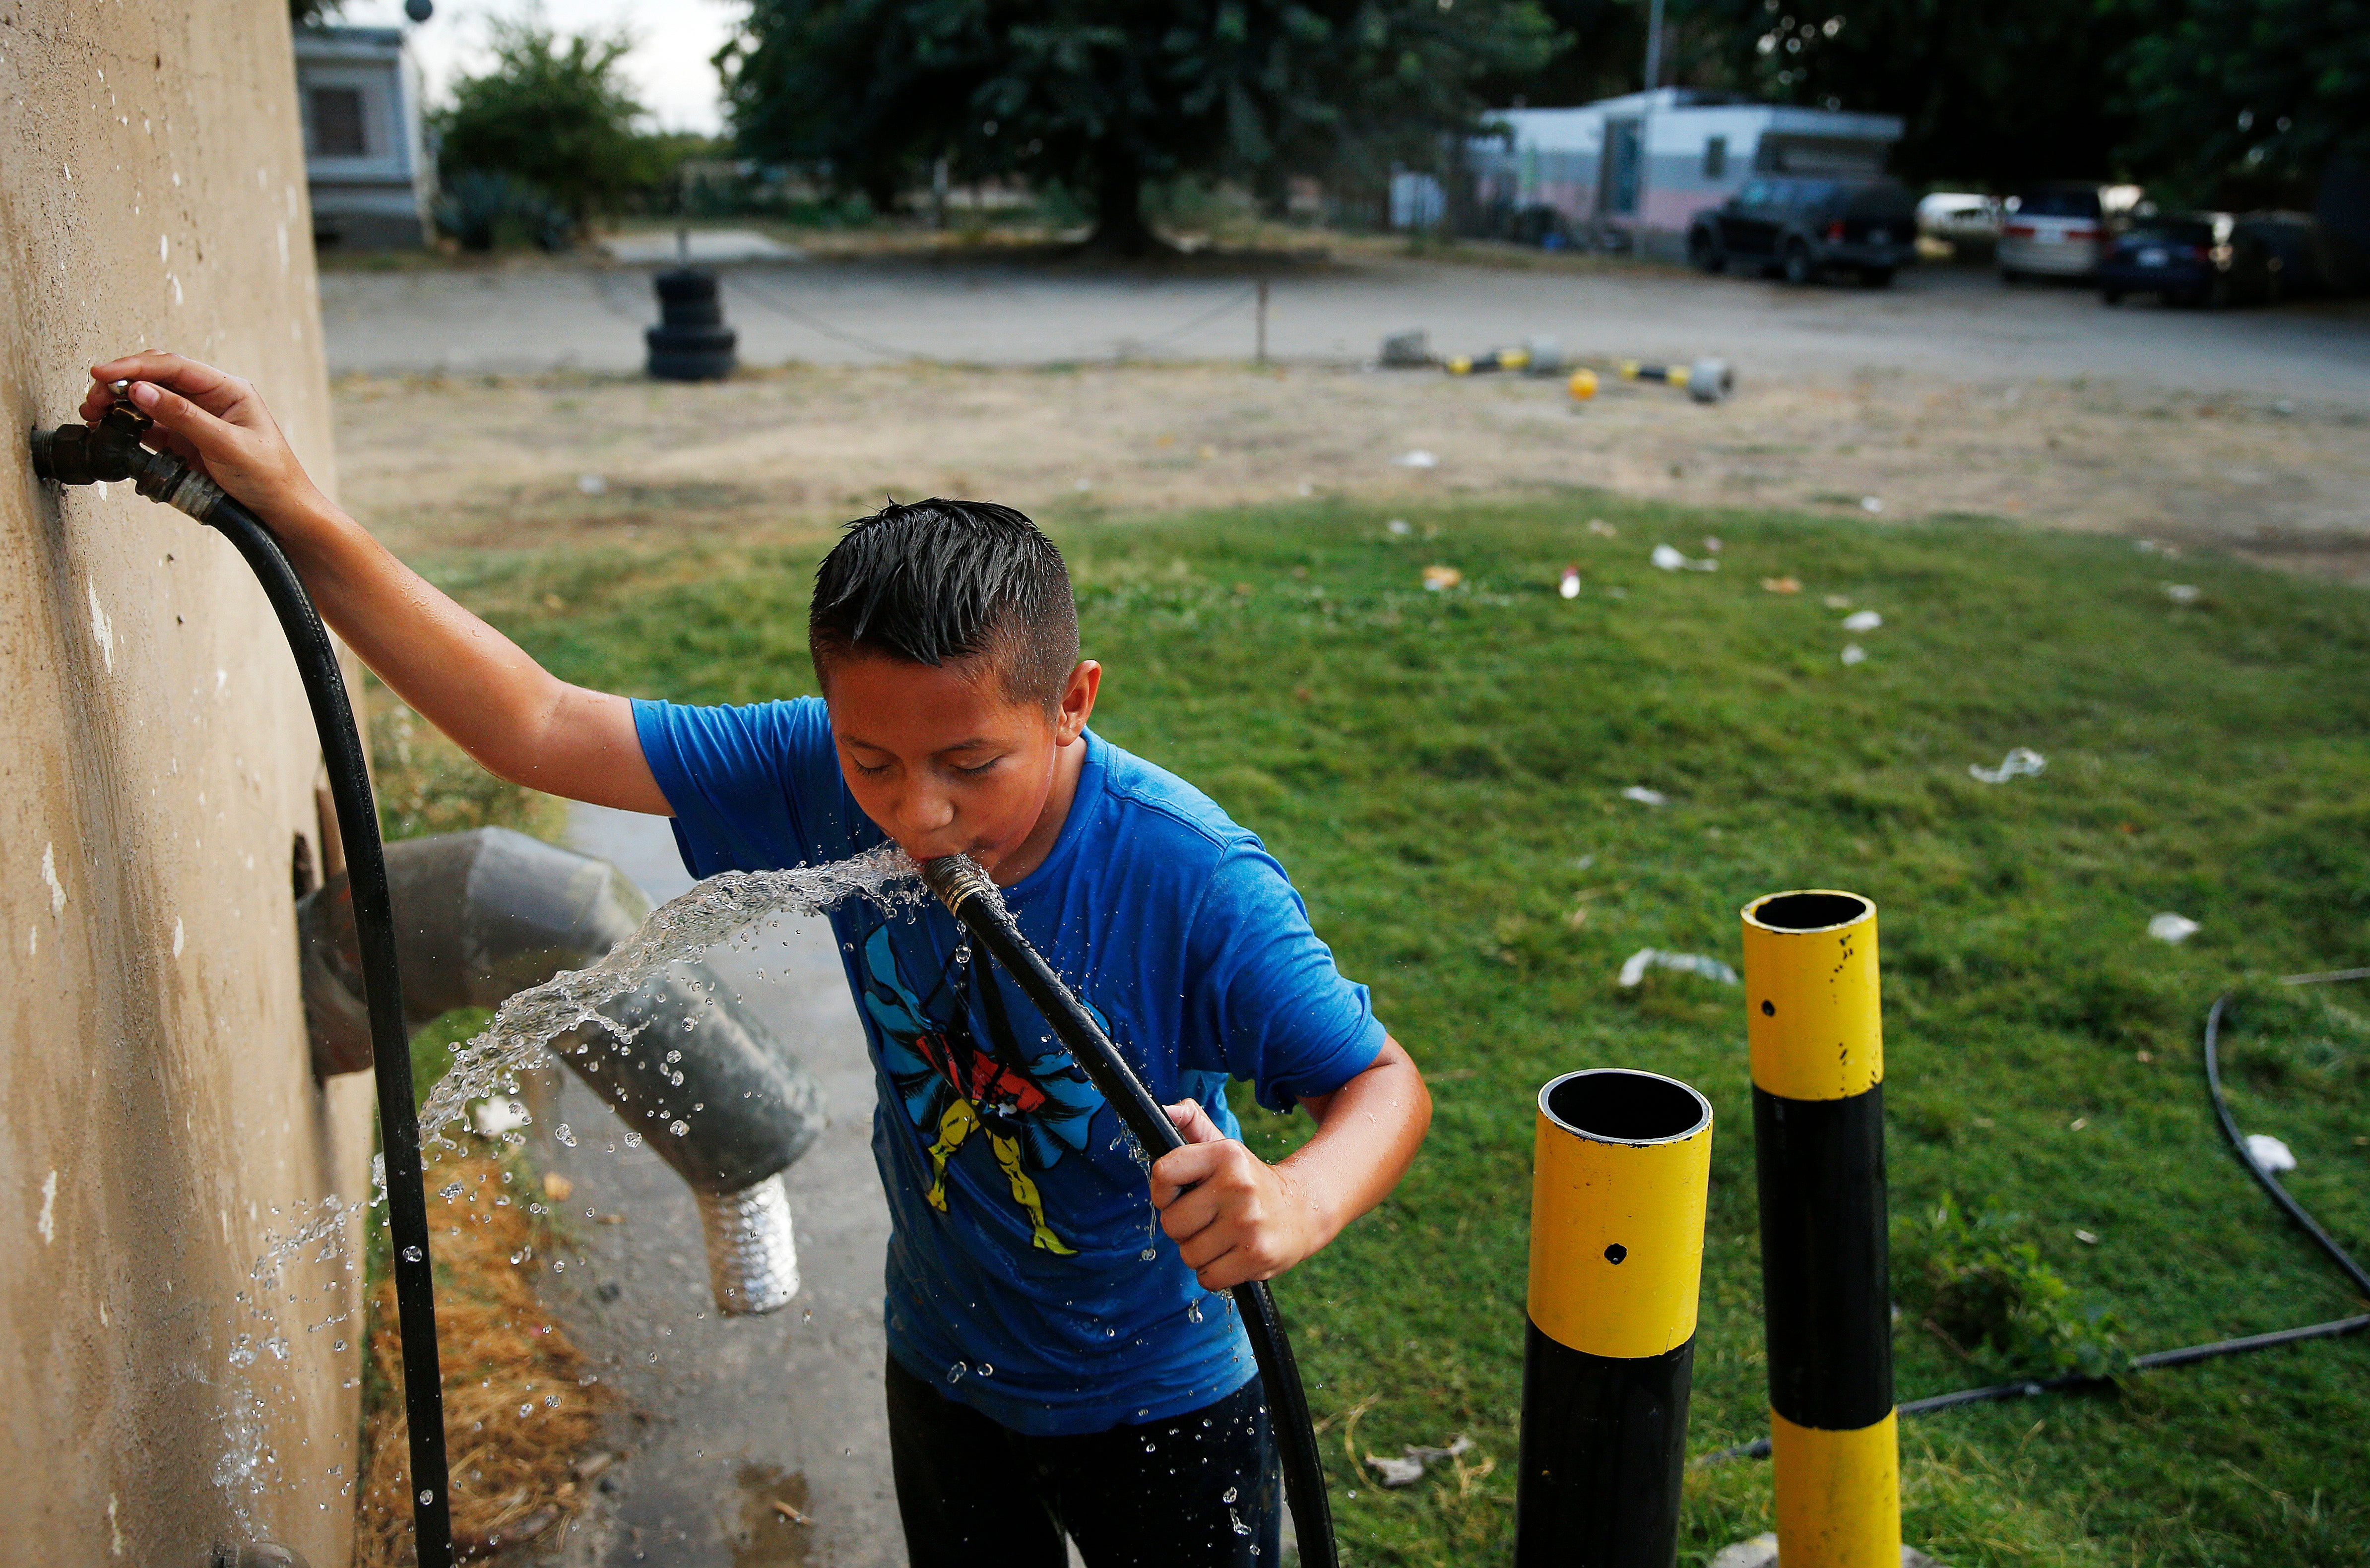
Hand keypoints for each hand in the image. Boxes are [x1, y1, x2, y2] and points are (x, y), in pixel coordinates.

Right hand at [82, 353, 331, 530]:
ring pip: (148, 403)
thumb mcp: (227, 444)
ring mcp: (195, 421)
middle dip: (121, 384)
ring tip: (94, 414)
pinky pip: (150, 428)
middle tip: (93, 398)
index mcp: (227, 389)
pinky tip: (112, 430)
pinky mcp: (184, 443)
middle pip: (155, 380)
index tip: (104, 374)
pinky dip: (128, 427)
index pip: (174, 367)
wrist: (281, 513)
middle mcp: (209, 400)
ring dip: (119, 406)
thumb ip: (183, 417)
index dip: (135, 367)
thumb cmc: (270, 476)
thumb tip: (141, 391)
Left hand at [1149, 1099, 1328, 1291]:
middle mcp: (1237, 1185)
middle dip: (1183, 1227)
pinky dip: (1215, 1273)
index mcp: (1225, 1154)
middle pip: (1172, 1222)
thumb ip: (1194, 1126)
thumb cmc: (1251, 1181)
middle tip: (1206, 1220)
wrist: (1306, 1209)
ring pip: (1188, 1254)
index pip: (1164, 1173)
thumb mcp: (1227, 1149)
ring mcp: (1248, 1223)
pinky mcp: (1257, 1256)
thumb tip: (1167, 1107)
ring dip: (1200, 1252)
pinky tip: (1232, 1255)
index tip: (1176, 1196)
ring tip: (1222, 1237)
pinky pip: (1208, 1277)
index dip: (1161, 1192)